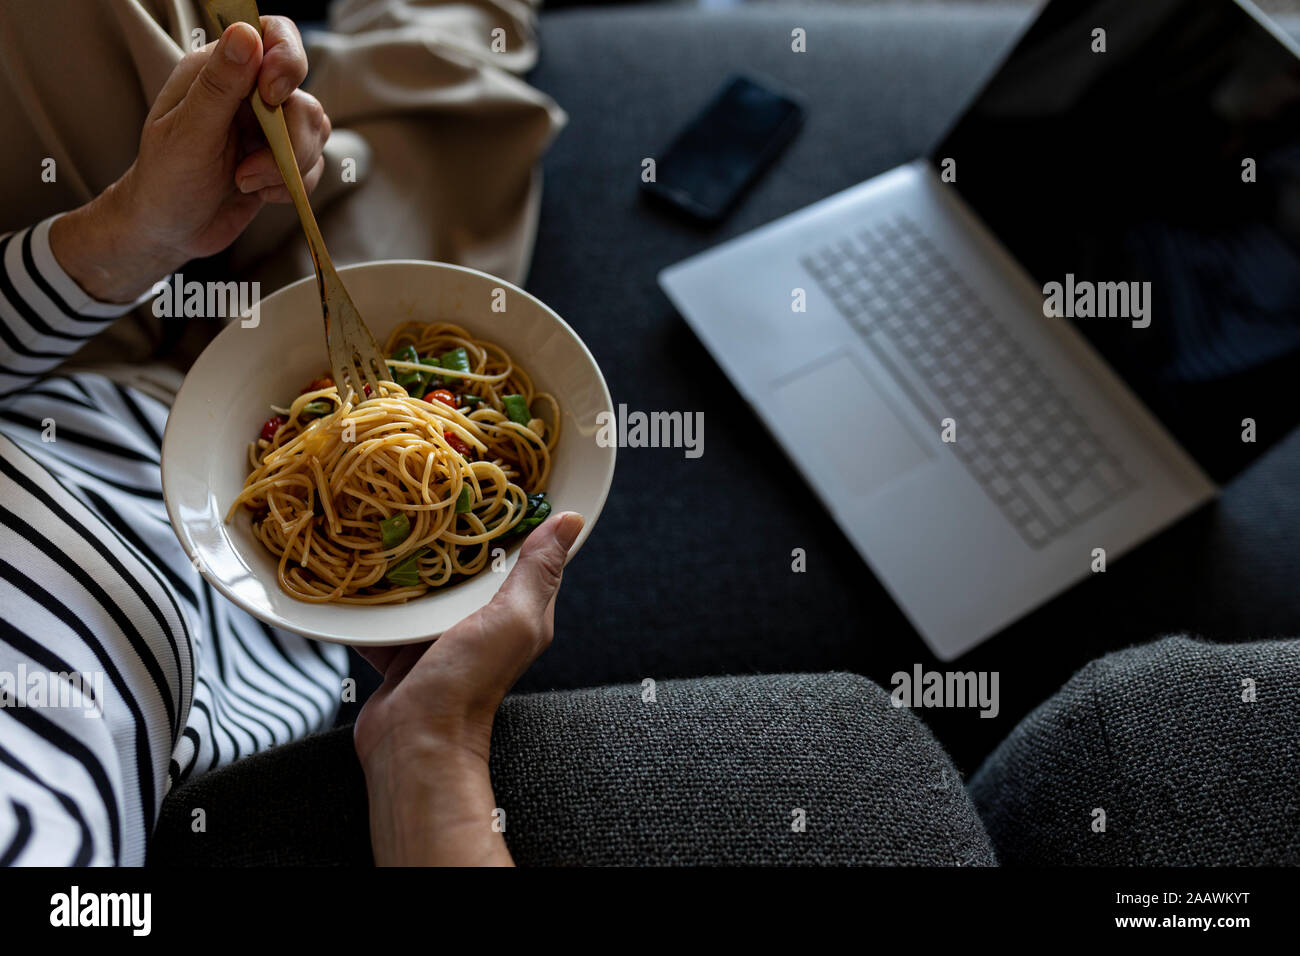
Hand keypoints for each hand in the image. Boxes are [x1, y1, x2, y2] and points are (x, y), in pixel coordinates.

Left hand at [50, 17, 330, 302]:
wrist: (170, 231)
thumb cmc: (166, 180)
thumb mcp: (188, 133)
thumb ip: (219, 84)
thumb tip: (246, 33)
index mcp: (218, 71)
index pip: (272, 35)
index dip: (286, 58)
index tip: (273, 95)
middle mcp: (249, 93)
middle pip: (303, 95)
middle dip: (289, 141)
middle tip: (250, 169)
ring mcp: (269, 127)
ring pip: (315, 131)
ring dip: (288, 168)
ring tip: (247, 183)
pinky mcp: (283, 158)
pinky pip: (314, 164)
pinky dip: (293, 186)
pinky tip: (259, 193)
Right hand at [354, 512, 584, 865]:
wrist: (413, 743)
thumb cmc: (469, 683)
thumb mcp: (513, 619)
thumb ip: (537, 572)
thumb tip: (570, 520)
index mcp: (517, 610)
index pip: (521, 553)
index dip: (512, 517)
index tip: (494, 474)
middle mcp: (478, 620)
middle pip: (464, 565)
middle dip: (449, 532)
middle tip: (428, 486)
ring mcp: (436, 636)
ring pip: (419, 586)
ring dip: (404, 561)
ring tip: (385, 515)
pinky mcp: (398, 650)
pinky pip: (382, 614)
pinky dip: (369, 596)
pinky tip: (353, 565)